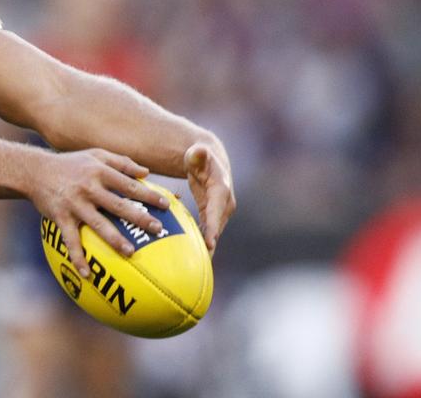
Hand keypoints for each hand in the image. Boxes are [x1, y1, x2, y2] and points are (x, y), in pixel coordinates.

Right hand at [31, 149, 170, 278]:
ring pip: (98, 224)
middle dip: (139, 218)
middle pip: (118, 204)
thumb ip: (121, 162)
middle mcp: (88, 187)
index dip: (148, 195)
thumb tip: (146, 173)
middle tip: (157, 230)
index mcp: (100, 171)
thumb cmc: (70, 163)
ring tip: (130, 252)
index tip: (166, 205)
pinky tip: (86, 273)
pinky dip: (77, 257)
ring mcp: (74, 203)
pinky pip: (71, 240)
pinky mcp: (60, 217)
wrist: (34, 170)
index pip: (129, 184)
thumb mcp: (95, 155)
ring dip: (115, 239)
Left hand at [184, 139, 235, 254]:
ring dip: (207, 250)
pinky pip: (209, 232)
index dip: (213, 226)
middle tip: (202, 264)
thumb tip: (199, 150)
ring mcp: (221, 212)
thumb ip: (197, 154)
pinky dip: (203, 245)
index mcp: (221, 191)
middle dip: (210, 245)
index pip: (216, 210)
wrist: (210, 163)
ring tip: (199, 270)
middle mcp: (225, 204)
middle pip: (216, 227)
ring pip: (214, 233)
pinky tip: (195, 261)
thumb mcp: (197, 154)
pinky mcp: (214, 217)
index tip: (210, 242)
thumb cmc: (200, 157)